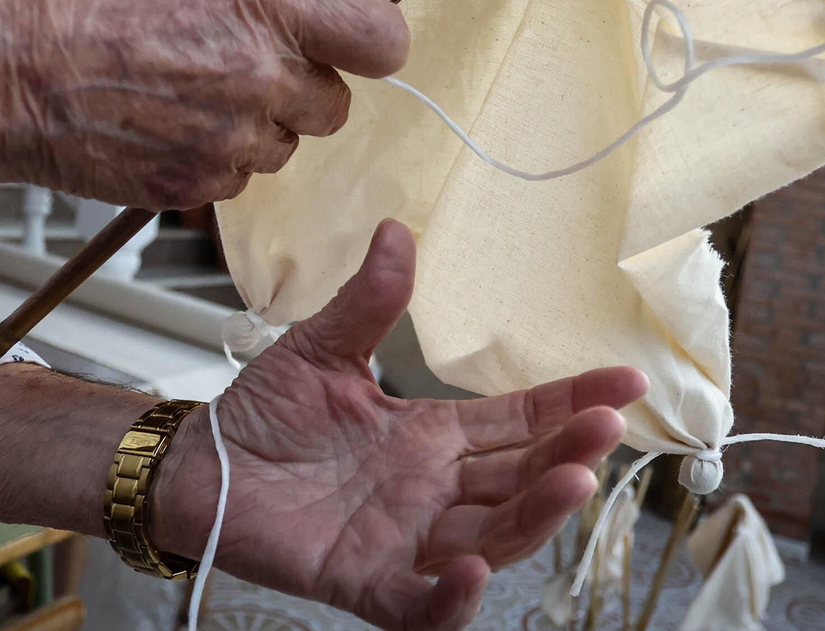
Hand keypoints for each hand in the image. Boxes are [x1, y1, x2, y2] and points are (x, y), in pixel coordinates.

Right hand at [0, 0, 408, 208]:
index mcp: (265, 9)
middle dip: (301, 95)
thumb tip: (319, 21)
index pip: (379, 41)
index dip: (375, 47)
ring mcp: (231, 139)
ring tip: (192, 102)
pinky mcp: (199, 185)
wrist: (17, 70)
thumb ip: (269, 6)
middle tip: (250, 76)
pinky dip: (213, 164)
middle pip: (334, 108)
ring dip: (255, 132)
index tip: (365, 49)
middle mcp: (260, 77)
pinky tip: (169, 132)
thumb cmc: (91, 13)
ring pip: (283, 150)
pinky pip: (237, 182)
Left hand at [154, 221, 647, 630]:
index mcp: (432, 436)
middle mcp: (432, 491)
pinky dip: (449, 597)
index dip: (572, 402)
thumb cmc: (263, 415)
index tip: (626, 381)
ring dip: (534, 516)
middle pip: (519, 479)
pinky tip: (477, 569)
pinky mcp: (361, 581)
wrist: (198, 466)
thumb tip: (397, 230)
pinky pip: (416, 601)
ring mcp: (403, 539)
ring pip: (490, 535)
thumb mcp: (322, 348)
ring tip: (571, 483)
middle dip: (567, 455)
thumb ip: (368, 301)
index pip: (519, 420)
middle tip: (604, 429)